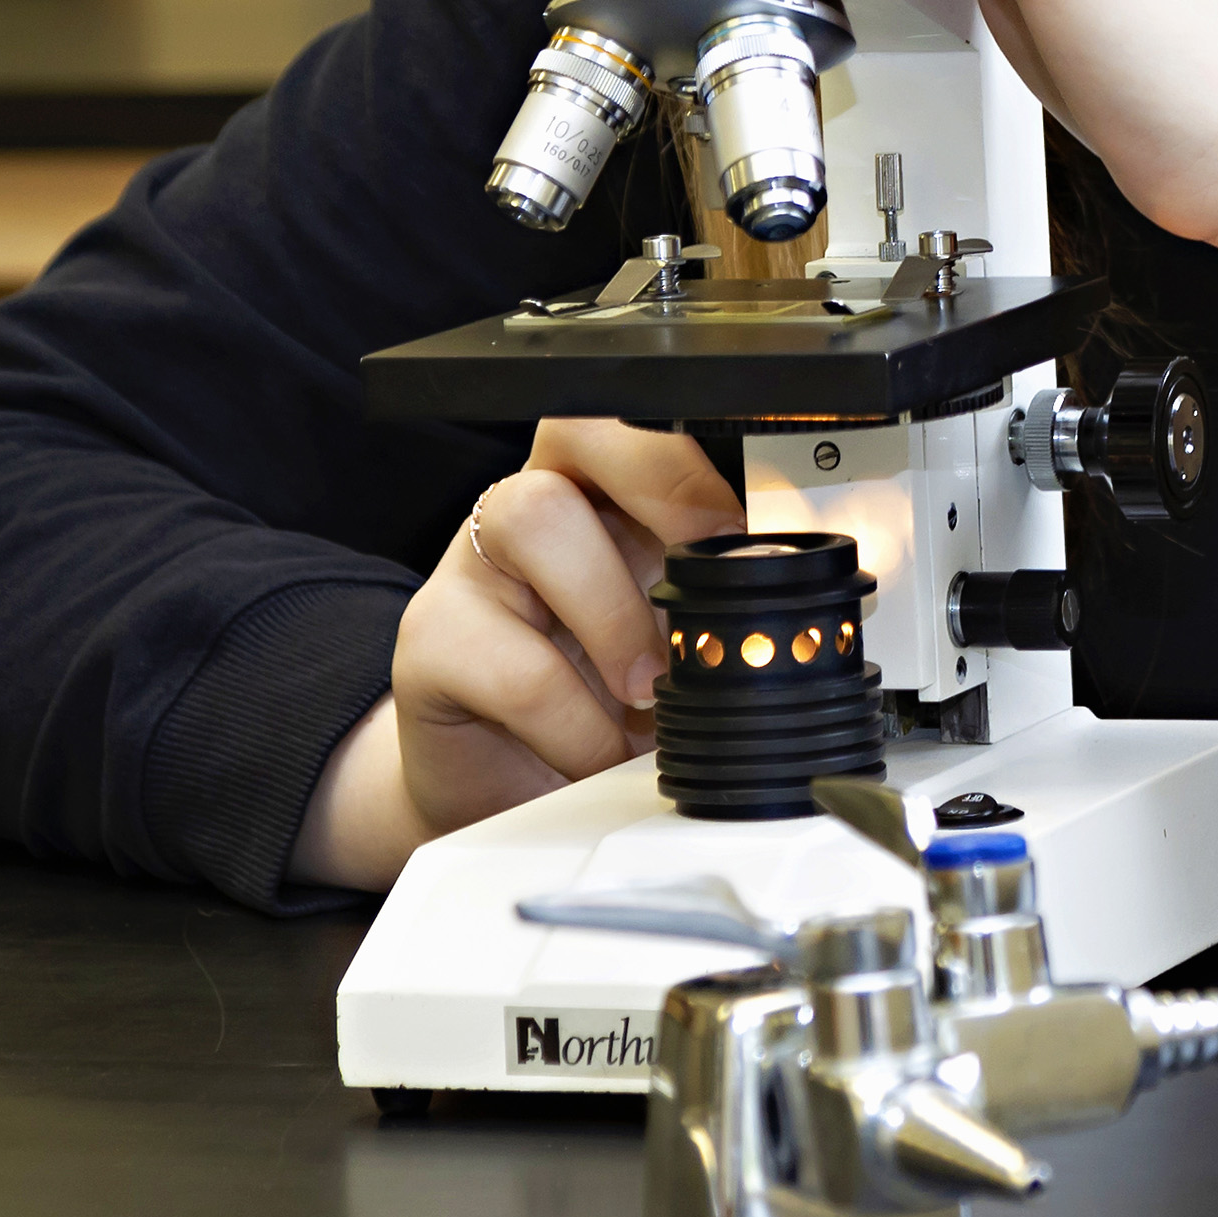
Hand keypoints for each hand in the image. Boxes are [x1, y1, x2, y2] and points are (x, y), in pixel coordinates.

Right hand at [294, 420, 743, 892]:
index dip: (703, 452)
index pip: (647, 425)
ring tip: (648, 689)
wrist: (504, 790)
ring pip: (535, 517)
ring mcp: (475, 563)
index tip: (761, 516)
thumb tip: (786, 607)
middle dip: (661, 482)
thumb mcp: (671, 648)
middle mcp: (537, 506)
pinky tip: (598, 751)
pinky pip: (509, 659)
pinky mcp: (431, 639)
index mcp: (607, 497)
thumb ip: (716, 614)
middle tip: (711, 566)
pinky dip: (574, 719)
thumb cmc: (596, 706)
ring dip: (613, 611)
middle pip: (580, 429)